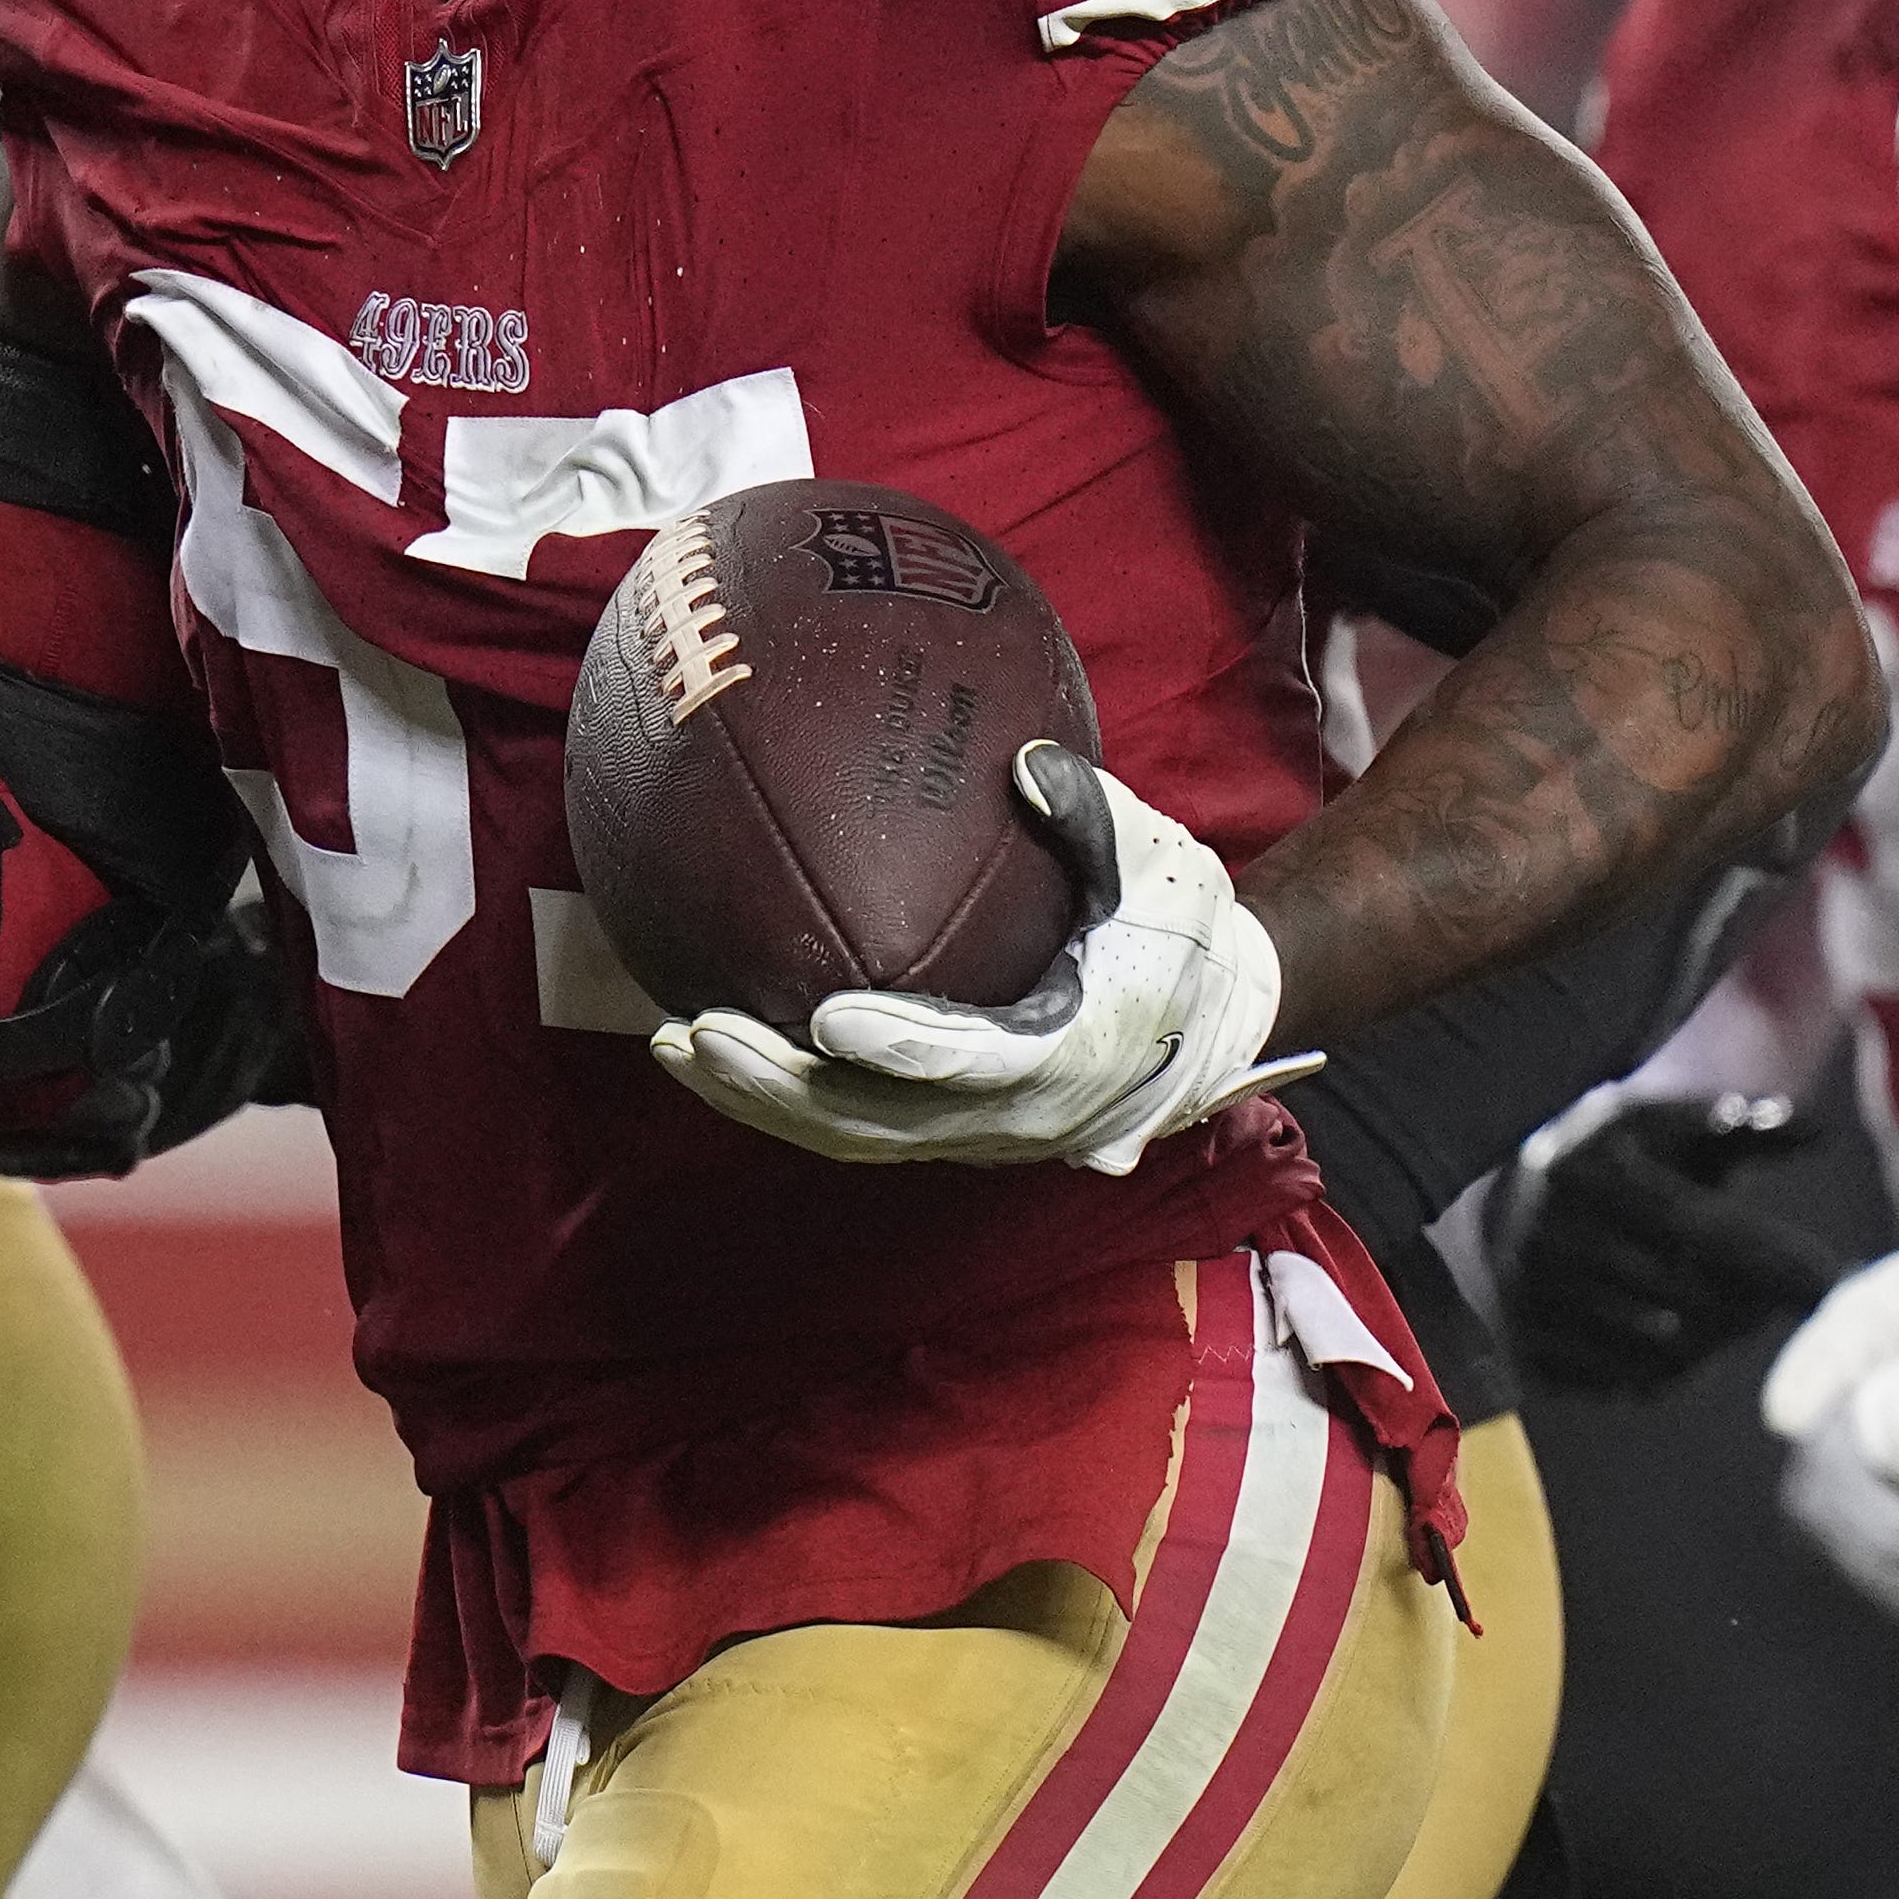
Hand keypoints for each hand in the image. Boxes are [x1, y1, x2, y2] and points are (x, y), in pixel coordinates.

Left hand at [650, 746, 1299, 1173]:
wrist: (1220, 1021)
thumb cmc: (1185, 932)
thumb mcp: (1162, 863)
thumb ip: (1094, 816)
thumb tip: (1026, 760)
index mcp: (1074, 1053)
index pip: (972, 1066)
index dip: (899, 1050)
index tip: (825, 1016)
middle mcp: (1020, 1118)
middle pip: (881, 1125)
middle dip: (781, 1090)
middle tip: (694, 1035)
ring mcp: (983, 1136)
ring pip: (856, 1138)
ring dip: (763, 1103)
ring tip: (678, 1045)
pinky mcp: (957, 1130)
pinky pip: (861, 1128)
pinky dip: (789, 1101)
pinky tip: (721, 1049)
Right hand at [1503, 1096, 1846, 1404]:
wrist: (1509, 1212)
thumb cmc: (1614, 1160)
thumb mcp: (1664, 1127)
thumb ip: (1737, 1127)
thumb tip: (1816, 1128)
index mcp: (1576, 1167)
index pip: (1697, 1227)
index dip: (1771, 1257)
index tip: (1831, 1279)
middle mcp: (1540, 1237)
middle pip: (1685, 1296)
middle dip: (1753, 1304)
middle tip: (1788, 1302)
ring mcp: (1528, 1304)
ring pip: (1661, 1349)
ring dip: (1720, 1342)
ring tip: (1744, 1316)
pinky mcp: (1525, 1355)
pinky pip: (1627, 1384)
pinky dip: (1674, 1373)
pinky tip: (1694, 1345)